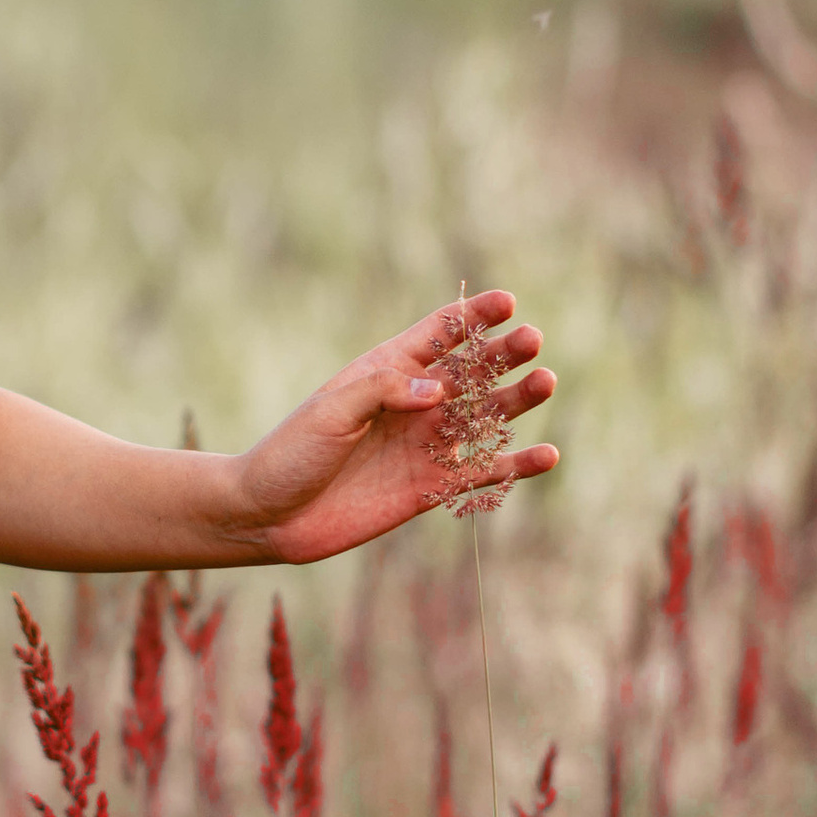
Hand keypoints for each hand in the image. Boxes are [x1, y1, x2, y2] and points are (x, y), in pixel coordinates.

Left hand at [230, 288, 557, 567]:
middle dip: (502, 354)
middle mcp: (414, 403)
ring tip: (545, 382)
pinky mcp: (431, 487)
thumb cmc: (293, 452)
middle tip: (532, 341)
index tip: (508, 302)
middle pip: (471, 371)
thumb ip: (384, 390)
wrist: (270, 514)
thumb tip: (439, 389)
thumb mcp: (331, 410)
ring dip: (516, 400)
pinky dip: (514, 466)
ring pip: (484, 417)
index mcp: (387, 370)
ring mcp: (426, 444)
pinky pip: (481, 472)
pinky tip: (547, 455)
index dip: (473, 316)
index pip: (439, 333)